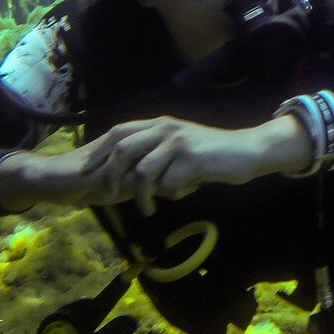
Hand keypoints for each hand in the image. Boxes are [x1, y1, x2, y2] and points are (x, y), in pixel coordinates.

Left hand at [70, 114, 308, 215]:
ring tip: (148, 209)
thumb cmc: (212, 155)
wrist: (246, 152)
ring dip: (142, 196)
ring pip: (143, 172)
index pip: (118, 133)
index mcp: (158, 124)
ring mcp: (177, 142)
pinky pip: (168, 184)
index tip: (87, 172)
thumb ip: (156, 155)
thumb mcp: (179, 148)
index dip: (99, 152)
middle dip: (110, 176)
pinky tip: (186, 193)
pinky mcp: (190, 158)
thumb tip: (131, 176)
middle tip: (108, 196)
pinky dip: (173, 194)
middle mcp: (164, 128)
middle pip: (122, 150)